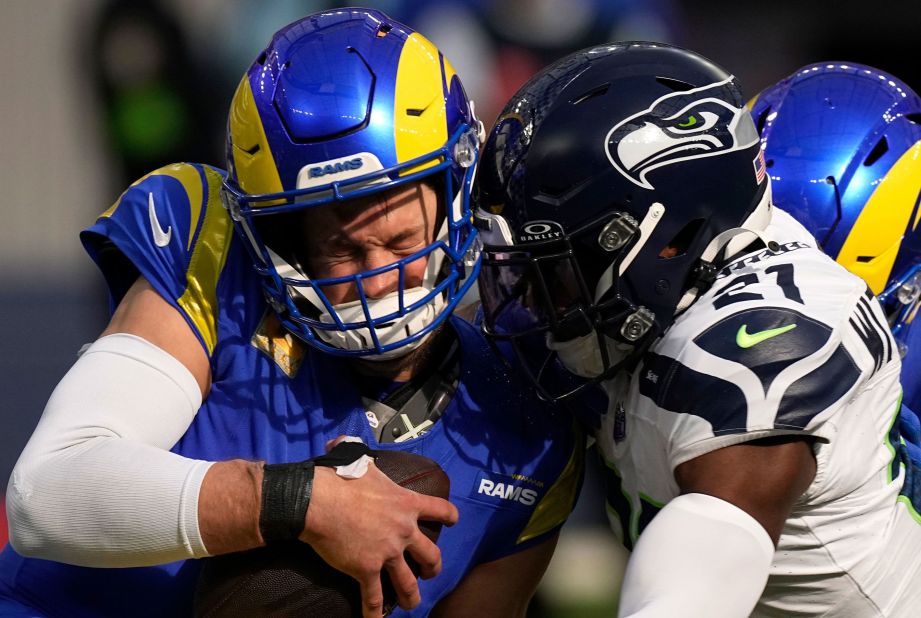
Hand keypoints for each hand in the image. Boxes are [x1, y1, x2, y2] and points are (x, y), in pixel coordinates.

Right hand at [301, 459, 458, 617]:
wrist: (319, 501)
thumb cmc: (338, 476)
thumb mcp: (355, 456)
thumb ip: (357, 450)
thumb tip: (340, 441)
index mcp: (405, 503)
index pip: (439, 509)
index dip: (448, 516)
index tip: (453, 521)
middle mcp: (403, 530)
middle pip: (430, 554)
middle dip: (433, 566)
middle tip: (431, 571)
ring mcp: (387, 553)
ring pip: (408, 582)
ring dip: (411, 595)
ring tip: (411, 603)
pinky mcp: (367, 570)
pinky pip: (374, 598)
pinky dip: (375, 613)